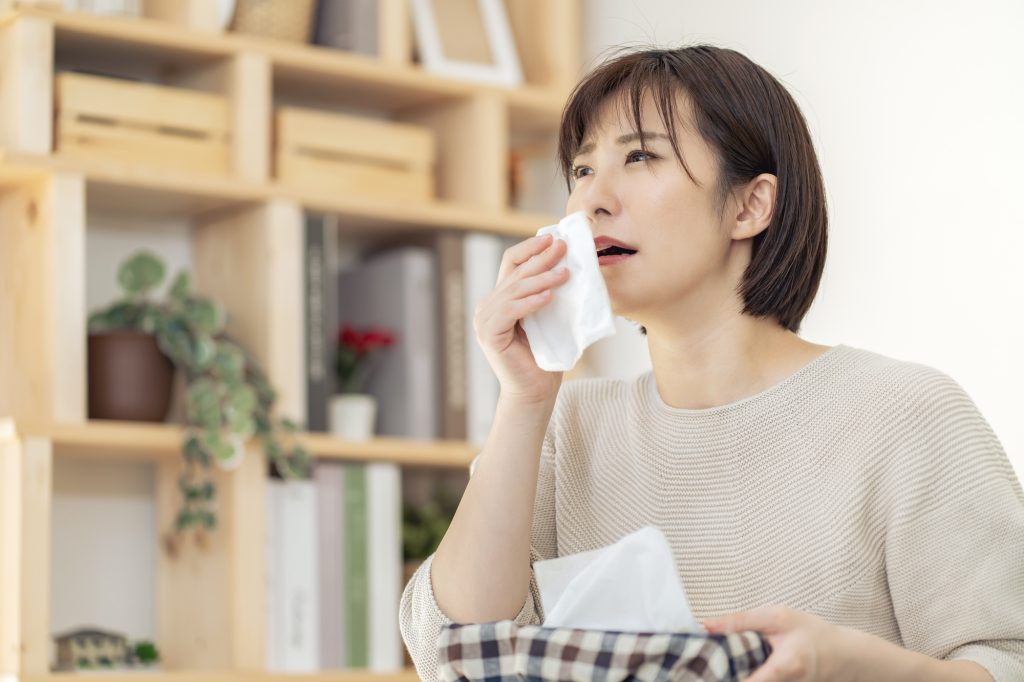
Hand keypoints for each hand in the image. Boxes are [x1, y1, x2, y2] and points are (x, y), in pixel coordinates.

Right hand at [473, 233, 570, 403]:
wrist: (535, 391)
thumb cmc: (545, 356)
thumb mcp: (549, 317)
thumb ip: (548, 294)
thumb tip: (569, 266)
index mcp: (501, 299)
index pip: (512, 264)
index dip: (531, 248)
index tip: (553, 237)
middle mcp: (488, 306)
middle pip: (516, 274)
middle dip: (541, 259)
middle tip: (563, 247)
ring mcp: (485, 320)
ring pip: (514, 290)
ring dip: (541, 279)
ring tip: (564, 273)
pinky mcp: (489, 335)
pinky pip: (511, 311)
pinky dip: (530, 302)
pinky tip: (549, 297)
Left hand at [703, 606, 847, 681]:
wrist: (843, 656)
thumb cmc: (811, 633)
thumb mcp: (777, 617)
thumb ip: (741, 622)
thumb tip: (706, 625)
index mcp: (784, 668)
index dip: (725, 680)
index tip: (704, 674)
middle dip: (724, 677)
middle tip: (703, 666)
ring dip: (732, 677)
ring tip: (715, 667)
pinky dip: (744, 677)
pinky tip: (730, 671)